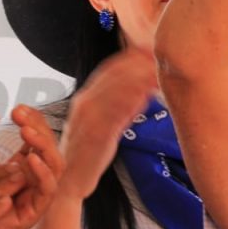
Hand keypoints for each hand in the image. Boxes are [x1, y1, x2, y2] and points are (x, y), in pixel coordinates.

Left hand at [0, 106, 63, 228]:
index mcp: (20, 166)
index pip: (36, 139)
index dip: (32, 122)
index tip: (18, 109)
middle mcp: (32, 178)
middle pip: (48, 148)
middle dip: (38, 129)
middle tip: (21, 116)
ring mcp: (35, 194)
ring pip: (54, 165)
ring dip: (43, 146)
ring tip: (26, 132)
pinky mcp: (34, 212)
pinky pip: (48, 189)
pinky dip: (43, 173)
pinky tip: (30, 158)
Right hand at [58, 49, 157, 200]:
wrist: (69, 179)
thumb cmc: (89, 151)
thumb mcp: (105, 124)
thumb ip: (121, 107)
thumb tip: (143, 93)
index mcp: (86, 99)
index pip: (108, 70)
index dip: (129, 58)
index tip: (149, 49)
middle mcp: (85, 105)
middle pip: (113, 77)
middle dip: (136, 65)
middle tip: (158, 56)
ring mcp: (88, 119)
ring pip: (115, 92)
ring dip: (137, 81)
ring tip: (157, 72)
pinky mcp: (94, 136)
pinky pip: (114, 115)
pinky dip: (130, 104)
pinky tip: (145, 97)